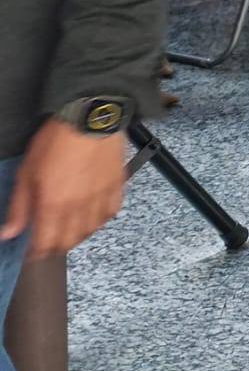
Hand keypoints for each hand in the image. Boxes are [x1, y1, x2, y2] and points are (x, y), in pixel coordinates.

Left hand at [0, 117, 127, 259]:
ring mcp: (100, 197)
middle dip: (54, 247)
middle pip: (68, 242)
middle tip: (46, 241)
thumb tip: (8, 232)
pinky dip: (99, 219)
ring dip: (77, 235)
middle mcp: (79, 207)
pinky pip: (110, 212)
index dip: (34, 253)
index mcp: (53, 205)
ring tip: (67, 229)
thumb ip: (18, 206)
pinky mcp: (116, 185)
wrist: (90, 117)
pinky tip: (92, 214)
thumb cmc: (57, 140)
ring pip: (90, 230)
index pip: (44, 244)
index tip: (29, 251)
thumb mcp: (26, 172)